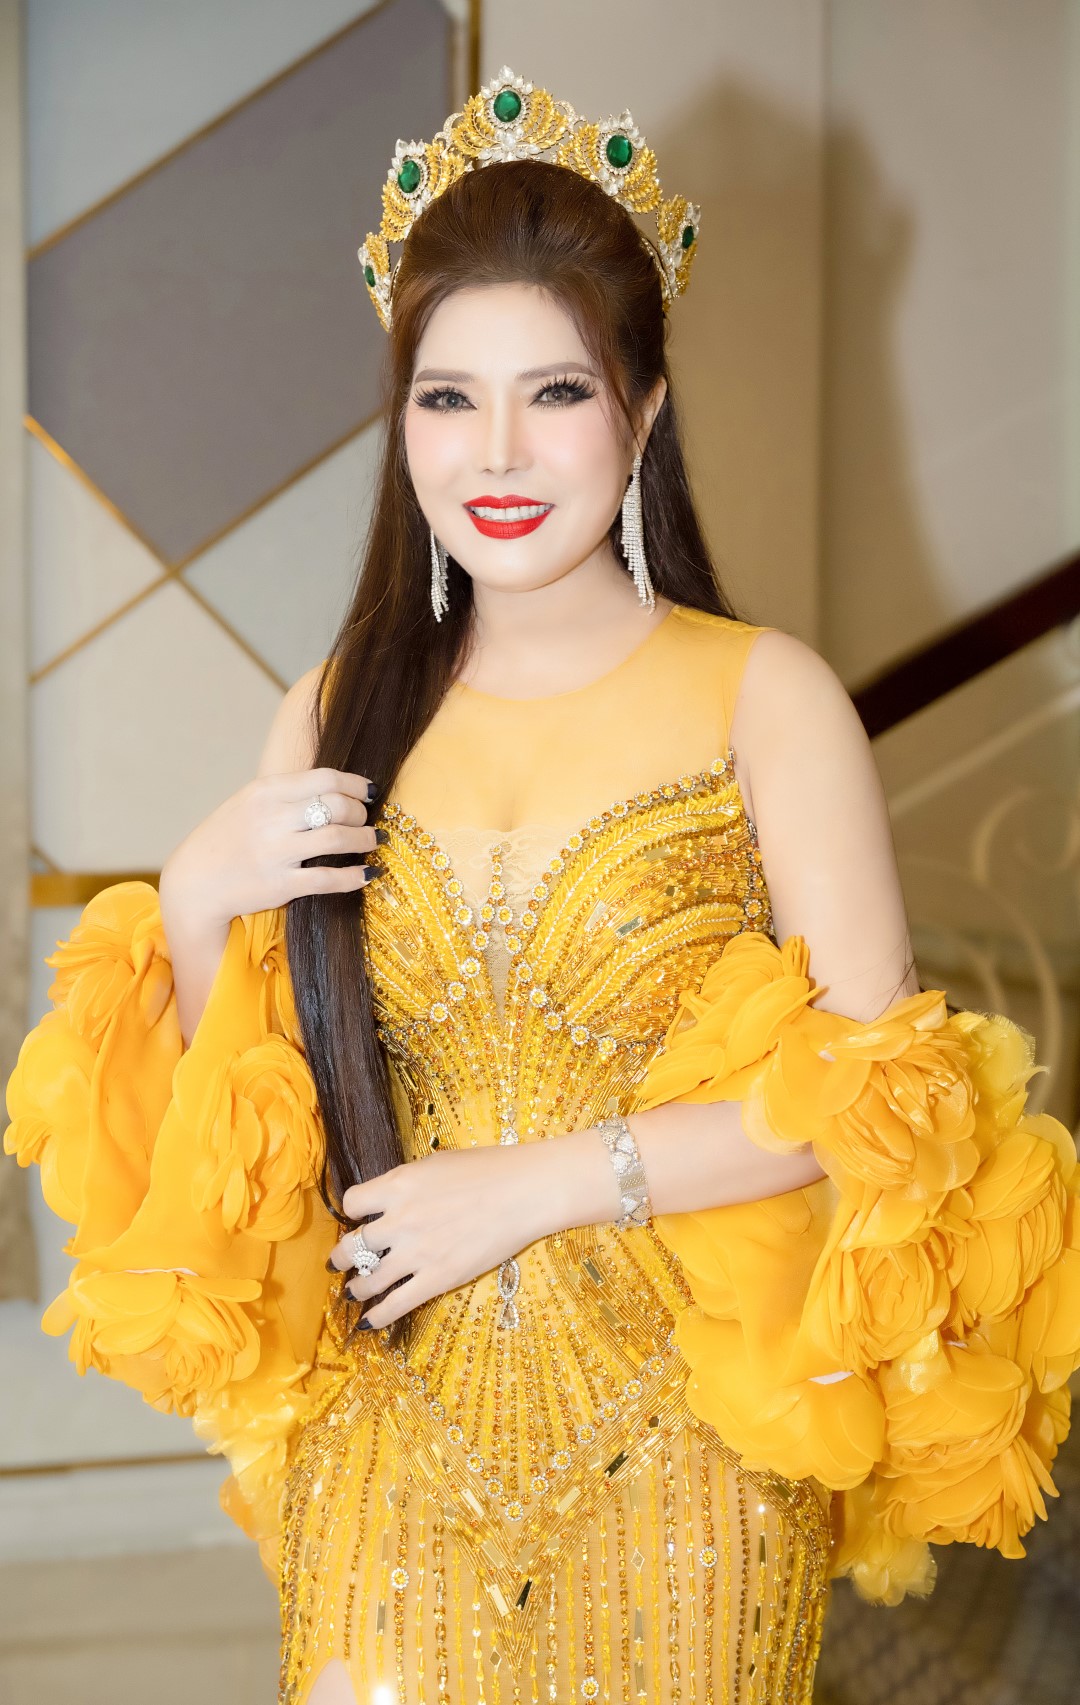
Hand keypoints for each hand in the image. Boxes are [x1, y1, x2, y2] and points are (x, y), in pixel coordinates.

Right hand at [159, 766, 382, 932]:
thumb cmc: (225, 839)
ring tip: (371, 841)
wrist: (194, 882)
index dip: (356, 785)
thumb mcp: (248, 802)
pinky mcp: (281, 885)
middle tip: (364, 820)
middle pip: (337, 806)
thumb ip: (287, 793)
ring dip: (364, 839)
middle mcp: (271, 818)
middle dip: (360, 813)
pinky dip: (354, 876)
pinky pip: (328, 879)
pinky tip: (366, 874)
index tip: (368, 792)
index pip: (326, 778)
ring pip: (337, 839)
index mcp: (265, 792)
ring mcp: (276, 853)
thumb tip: (336, 788)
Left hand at [327, 1143, 554, 1328]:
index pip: (352, 1203)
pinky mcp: (437, 1279)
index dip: (352, 1211)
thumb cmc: (487, 1169)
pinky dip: (376, 1317)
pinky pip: (395, 1305)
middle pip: (352, 1246)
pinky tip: (369, 1322)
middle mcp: (399, 1220)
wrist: (525, 1192)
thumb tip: (392, 1198)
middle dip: (340, 1258)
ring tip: (355, 1291)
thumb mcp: (436, 1165)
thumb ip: (407, 1183)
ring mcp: (416, 1253)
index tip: (358, 1218)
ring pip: (367, 1280)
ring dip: (357, 1288)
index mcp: (397, 1185)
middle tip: (339, 1262)